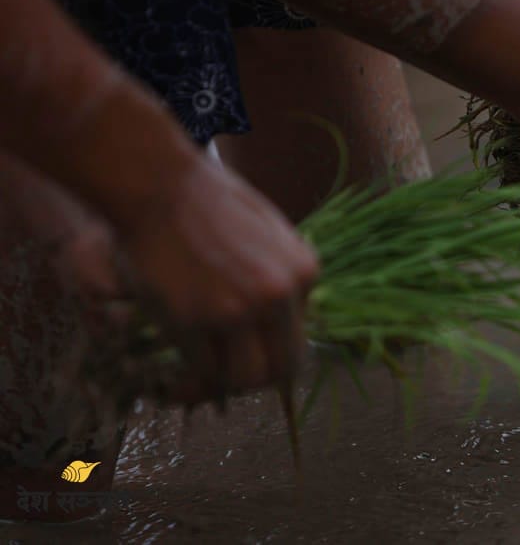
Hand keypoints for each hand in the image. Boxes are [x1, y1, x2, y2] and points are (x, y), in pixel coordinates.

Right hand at [109, 155, 318, 401]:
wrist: (160, 186)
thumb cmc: (207, 205)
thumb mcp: (270, 235)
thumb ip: (281, 279)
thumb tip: (281, 326)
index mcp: (304, 272)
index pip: (299, 340)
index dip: (270, 357)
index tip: (244, 360)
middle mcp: (278, 294)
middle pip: (280, 370)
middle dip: (251, 383)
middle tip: (223, 383)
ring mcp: (238, 309)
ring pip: (242, 378)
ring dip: (219, 387)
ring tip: (194, 385)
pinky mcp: (195, 319)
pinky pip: (202, 368)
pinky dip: (189, 381)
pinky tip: (173, 381)